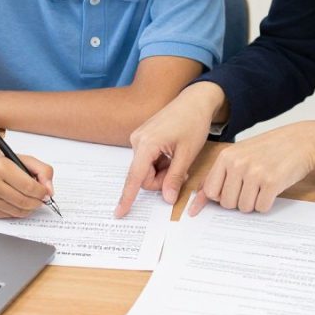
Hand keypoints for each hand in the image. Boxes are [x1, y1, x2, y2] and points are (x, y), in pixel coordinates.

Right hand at [0, 143, 54, 218]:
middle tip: (41, 197)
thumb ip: (42, 171)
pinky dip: (19, 210)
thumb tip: (50, 191)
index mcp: (1, 167)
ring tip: (31, 198)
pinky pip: (11, 215)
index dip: (42, 192)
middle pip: (25, 201)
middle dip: (38, 201)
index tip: (46, 192)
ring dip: (30, 207)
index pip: (29, 186)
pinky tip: (17, 200)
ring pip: (20, 211)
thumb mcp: (22, 159)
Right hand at [115, 82, 224, 217]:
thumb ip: (175, 178)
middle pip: (143, 176)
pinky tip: (173, 154)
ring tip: (179, 159)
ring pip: (147, 170)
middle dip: (162, 180)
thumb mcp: (187, 154)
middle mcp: (138, 141)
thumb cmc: (193, 122)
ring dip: (163, 171)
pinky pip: (149, 160)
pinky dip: (161, 163)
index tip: (119, 213)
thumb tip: (167, 199)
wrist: (195, 101)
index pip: (135, 177)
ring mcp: (139, 139)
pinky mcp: (144, 138)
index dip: (127, 198)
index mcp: (146, 144)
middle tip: (182, 172)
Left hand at [190, 120, 314, 215]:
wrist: (301, 141)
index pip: (210, 191)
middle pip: (227, 203)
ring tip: (262, 186)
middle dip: (238, 201)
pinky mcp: (272, 182)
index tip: (223, 198)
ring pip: (244, 207)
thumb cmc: (270, 149)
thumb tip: (199, 200)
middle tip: (251, 188)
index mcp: (227, 156)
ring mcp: (255, 173)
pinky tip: (272, 189)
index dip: (219, 197)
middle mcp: (238, 164)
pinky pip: (261, 207)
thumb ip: (221, 174)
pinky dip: (267, 203)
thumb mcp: (241, 154)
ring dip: (254, 203)